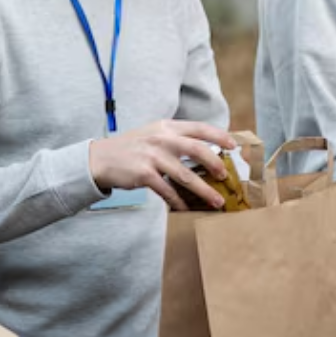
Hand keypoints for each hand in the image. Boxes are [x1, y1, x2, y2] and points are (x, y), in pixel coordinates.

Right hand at [88, 120, 237, 211]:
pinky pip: (167, 191)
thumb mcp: (153, 135)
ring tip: (217, 201)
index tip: (233, 146)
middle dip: (215, 164)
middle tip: (226, 177)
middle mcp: (161, 139)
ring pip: (186, 175)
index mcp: (167, 127)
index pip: (199, 128)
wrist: (101, 158)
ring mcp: (152, 156)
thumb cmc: (132, 148)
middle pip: (197, 150)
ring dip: (204, 191)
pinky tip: (186, 209)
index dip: (219, 136)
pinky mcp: (144, 174)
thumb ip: (175, 139)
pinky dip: (178, 202)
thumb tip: (205, 152)